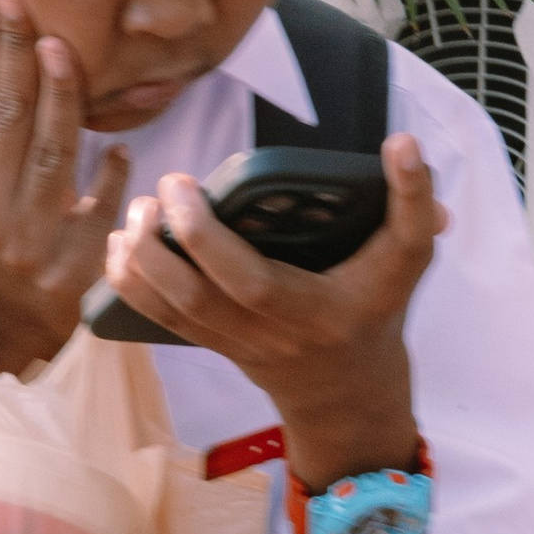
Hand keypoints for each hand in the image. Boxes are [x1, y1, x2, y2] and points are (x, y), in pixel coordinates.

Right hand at [0, 0, 128, 379]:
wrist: (9, 336)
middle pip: (3, 113)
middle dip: (10, 45)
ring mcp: (31, 243)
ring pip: (50, 151)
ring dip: (59, 93)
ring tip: (62, 42)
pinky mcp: (76, 270)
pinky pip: (100, 207)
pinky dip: (112, 175)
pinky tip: (121, 147)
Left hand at [96, 132, 445, 481]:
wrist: (348, 391)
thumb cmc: (376, 310)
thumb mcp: (407, 262)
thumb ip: (413, 204)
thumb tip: (404, 142)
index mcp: (315, 310)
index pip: (256, 280)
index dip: (208, 235)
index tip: (188, 182)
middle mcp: (268, 332)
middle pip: (201, 296)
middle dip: (171, 239)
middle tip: (165, 186)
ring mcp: (233, 342)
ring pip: (172, 310)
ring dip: (140, 260)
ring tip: (136, 211)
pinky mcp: (209, 342)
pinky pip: (157, 319)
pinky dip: (129, 282)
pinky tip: (121, 244)